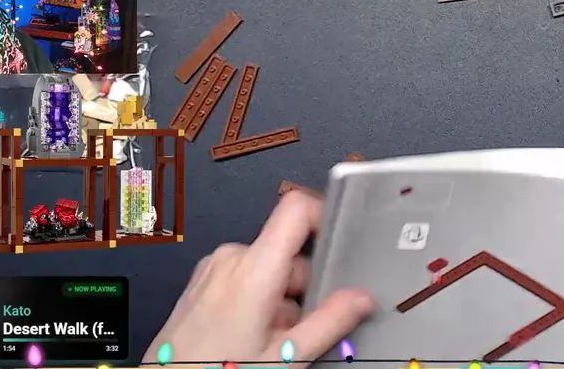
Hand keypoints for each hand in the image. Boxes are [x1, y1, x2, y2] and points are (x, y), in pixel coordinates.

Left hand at [144, 191, 374, 363]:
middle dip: (303, 290)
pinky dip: (256, 302)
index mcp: (252, 269)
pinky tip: (250, 336)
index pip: (296, 209)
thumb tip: (361, 299)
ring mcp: (212, 270)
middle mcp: (229, 260)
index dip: (325, 217)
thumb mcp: (286, 356)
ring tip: (269, 341)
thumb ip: (330, 322)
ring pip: (268, 270)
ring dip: (280, 301)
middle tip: (298, 330)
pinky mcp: (202, 283)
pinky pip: (244, 279)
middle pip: (288, 253)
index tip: (340, 242)